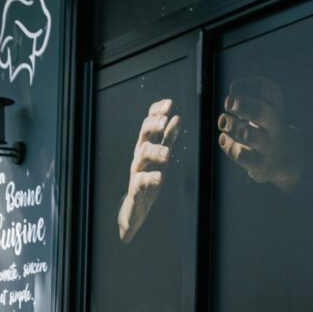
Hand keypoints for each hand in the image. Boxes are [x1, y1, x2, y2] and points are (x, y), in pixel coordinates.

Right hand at [118, 99, 180, 242]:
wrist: (136, 208)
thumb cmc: (149, 179)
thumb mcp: (161, 157)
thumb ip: (168, 139)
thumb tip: (176, 117)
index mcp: (146, 146)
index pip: (148, 123)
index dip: (156, 112)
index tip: (169, 103)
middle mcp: (140, 155)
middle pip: (143, 134)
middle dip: (153, 125)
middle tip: (165, 121)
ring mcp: (136, 171)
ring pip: (141, 156)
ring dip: (155, 151)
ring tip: (167, 153)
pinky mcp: (136, 188)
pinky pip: (141, 181)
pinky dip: (150, 178)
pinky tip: (160, 177)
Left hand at [217, 77, 304, 192]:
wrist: (285, 160)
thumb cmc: (266, 128)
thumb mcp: (264, 109)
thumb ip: (246, 99)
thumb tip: (232, 96)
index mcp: (277, 108)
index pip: (267, 89)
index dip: (247, 84)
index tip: (233, 88)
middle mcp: (275, 126)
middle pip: (261, 111)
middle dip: (241, 105)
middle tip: (228, 103)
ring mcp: (268, 146)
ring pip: (248, 135)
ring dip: (231, 126)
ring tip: (224, 122)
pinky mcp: (260, 165)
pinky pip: (241, 155)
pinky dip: (228, 145)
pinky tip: (224, 139)